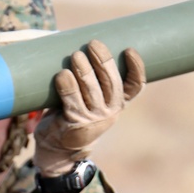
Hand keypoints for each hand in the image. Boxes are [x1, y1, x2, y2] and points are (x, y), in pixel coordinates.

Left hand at [34, 38, 144, 176]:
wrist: (57, 149)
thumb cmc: (72, 114)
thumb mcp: (88, 99)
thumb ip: (92, 79)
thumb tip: (84, 45)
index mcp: (117, 103)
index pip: (135, 86)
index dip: (136, 68)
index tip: (129, 50)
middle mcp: (109, 112)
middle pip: (111, 82)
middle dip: (103, 60)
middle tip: (93, 44)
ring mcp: (92, 120)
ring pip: (91, 90)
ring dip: (83, 70)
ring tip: (75, 55)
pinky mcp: (74, 125)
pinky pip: (71, 101)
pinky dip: (67, 86)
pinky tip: (62, 74)